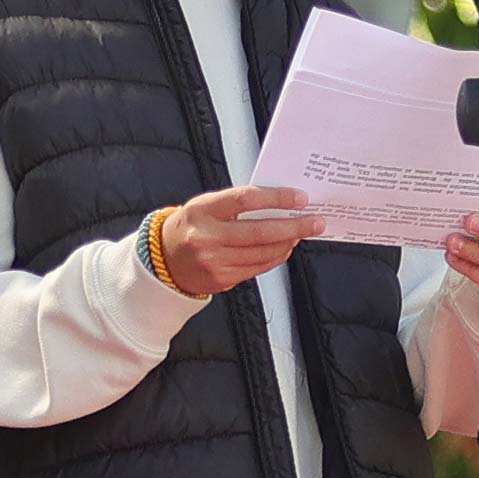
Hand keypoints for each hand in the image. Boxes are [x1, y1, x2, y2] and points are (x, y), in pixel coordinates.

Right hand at [160, 186, 324, 296]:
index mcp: (203, 211)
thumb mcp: (206, 205)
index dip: (276, 198)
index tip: (299, 198)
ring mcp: (214, 262)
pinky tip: (284, 248)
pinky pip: (257, 268)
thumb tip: (278, 203)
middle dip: (293, 227)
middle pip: (259, 232)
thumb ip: (237, 203)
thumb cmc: (190, 226)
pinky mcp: (222, 279)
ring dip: (287, 242)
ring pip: (262, 253)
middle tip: (315, 221)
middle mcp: (207, 237)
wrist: (164, 259)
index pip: (245, 200)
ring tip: (301, 233)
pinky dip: (275, 257)